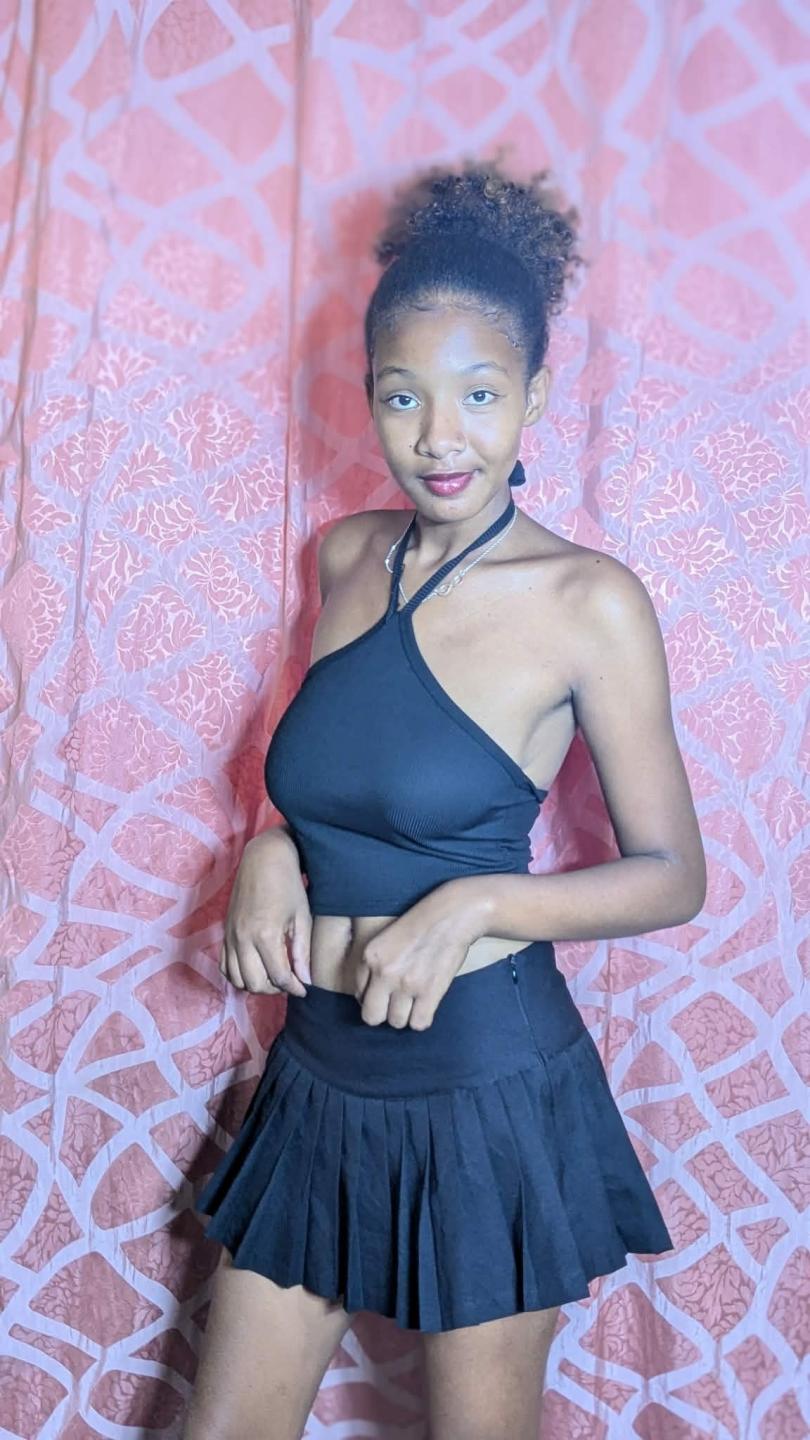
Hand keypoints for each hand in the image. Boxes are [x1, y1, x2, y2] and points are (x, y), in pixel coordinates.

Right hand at [219, 830, 311, 997]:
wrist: (263, 859)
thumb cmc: (288, 885)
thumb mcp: (301, 917)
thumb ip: (302, 952)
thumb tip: (305, 981)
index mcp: (265, 935)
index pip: (279, 977)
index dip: (294, 988)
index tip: (303, 989)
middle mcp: (243, 939)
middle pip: (255, 983)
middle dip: (274, 989)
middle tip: (288, 981)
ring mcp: (230, 936)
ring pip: (236, 979)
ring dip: (255, 984)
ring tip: (272, 976)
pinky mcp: (224, 932)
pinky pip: (224, 966)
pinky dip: (237, 974)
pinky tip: (254, 968)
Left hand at [353, 881, 487, 1029]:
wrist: (451, 915)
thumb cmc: (421, 924)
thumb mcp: (387, 938)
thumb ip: (375, 965)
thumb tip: (372, 997)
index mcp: (369, 956)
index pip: (358, 995)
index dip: (373, 997)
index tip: (385, 993)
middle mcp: (384, 972)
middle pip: (371, 1017)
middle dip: (383, 1014)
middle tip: (396, 1004)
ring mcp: (406, 984)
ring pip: (396, 1022)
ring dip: (405, 1016)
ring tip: (414, 1002)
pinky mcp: (429, 991)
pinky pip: (418, 1024)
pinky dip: (422, 1018)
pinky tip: (426, 1005)